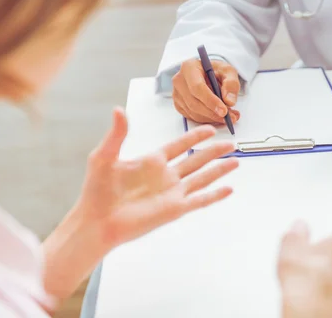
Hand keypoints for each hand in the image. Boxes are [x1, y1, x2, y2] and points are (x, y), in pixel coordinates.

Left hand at [77, 107, 237, 248]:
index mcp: (152, 162)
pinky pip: (200, 200)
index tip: (209, 128)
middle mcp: (166, 176)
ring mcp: (172, 193)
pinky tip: (228, 189)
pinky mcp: (175, 209)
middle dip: (214, 151)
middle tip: (230, 143)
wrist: (96, 221)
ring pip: (203, 178)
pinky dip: (215, 195)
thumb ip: (117, 133)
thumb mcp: (104, 156)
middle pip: (196, 160)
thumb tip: (119, 110)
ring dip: (219, 170)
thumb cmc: (97, 191)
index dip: (194, 137)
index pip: (179, 145)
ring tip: (235, 161)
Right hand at [173, 58, 240, 123]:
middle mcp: (179, 80)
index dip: (211, 101)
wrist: (208, 74)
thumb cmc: (217, 71)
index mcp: (189, 67)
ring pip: (194, 112)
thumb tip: (229, 101)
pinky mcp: (179, 105)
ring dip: (212, 118)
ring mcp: (177, 94)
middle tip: (231, 118)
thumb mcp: (228, 71)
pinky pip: (192, 117)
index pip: (197, 87)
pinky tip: (218, 115)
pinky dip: (207, 119)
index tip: (224, 111)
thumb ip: (231, 84)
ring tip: (229, 116)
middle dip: (213, 113)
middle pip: (194, 103)